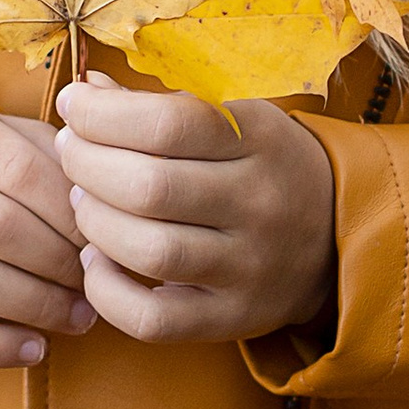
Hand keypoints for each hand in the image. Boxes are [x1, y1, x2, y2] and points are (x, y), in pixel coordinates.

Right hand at [0, 95, 97, 366]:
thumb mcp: (9, 141)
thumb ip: (55, 162)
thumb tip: (105, 209)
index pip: (22, 170)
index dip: (73, 216)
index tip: (107, 245)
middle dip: (60, 265)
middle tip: (97, 288)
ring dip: (36, 307)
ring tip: (77, 318)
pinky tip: (33, 349)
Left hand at [57, 75, 335, 344]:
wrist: (337, 237)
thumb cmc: (264, 165)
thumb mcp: (236, 118)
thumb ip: (164, 105)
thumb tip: (89, 89)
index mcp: (260, 141)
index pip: (170, 123)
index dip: (103, 113)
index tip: (74, 103)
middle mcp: (259, 205)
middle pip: (149, 187)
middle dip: (87, 164)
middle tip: (71, 152)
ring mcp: (247, 268)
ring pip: (149, 251)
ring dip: (94, 222)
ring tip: (82, 201)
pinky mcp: (231, 318)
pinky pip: (153, 319)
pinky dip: (107, 291)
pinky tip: (96, 261)